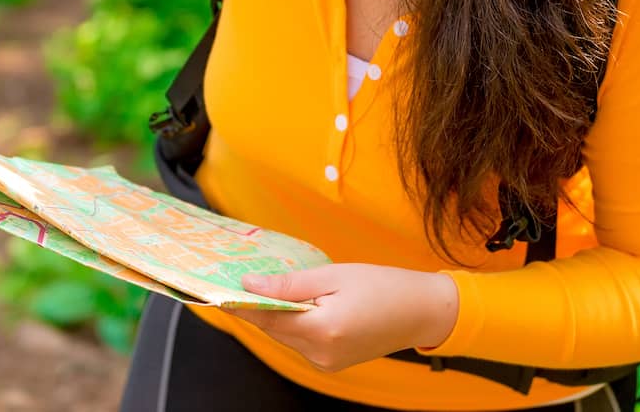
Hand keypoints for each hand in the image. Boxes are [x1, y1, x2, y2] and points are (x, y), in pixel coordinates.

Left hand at [222, 264, 459, 373]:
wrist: (421, 312)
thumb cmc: (384, 287)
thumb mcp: (334, 275)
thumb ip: (291, 284)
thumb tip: (251, 285)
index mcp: (322, 330)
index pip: (268, 318)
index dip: (241, 304)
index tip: (218, 290)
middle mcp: (321, 354)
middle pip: (275, 328)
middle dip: (258, 306)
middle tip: (242, 279)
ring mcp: (326, 363)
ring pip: (287, 335)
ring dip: (277, 314)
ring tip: (269, 287)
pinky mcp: (332, 363)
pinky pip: (302, 341)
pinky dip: (295, 323)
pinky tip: (298, 304)